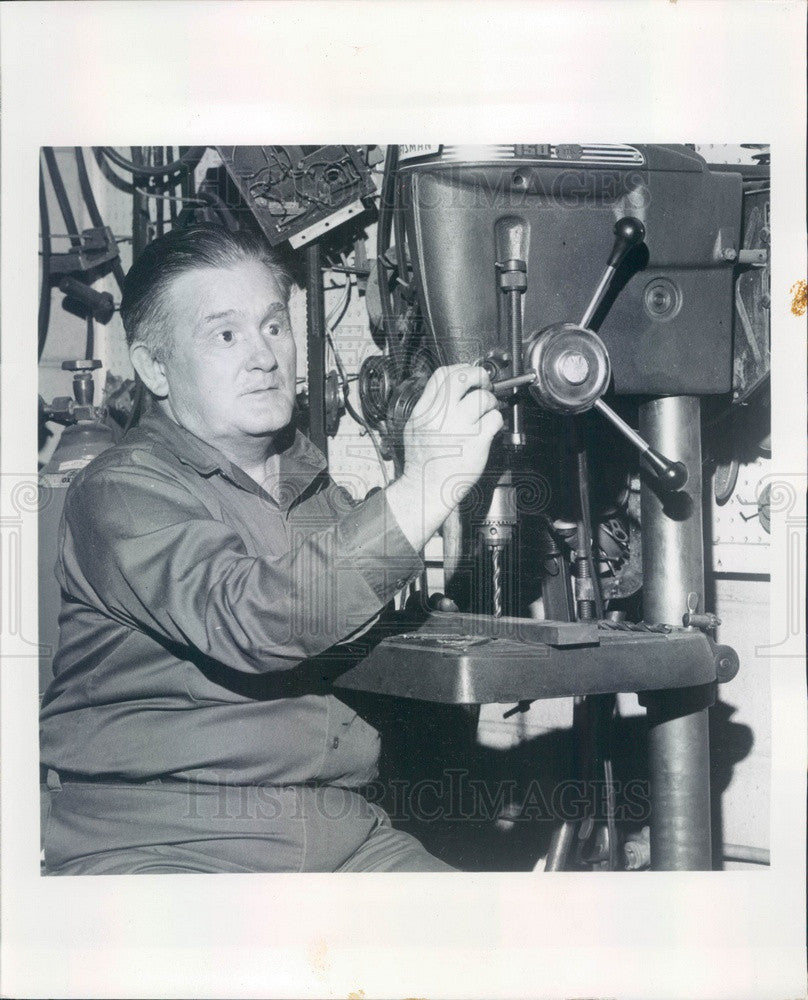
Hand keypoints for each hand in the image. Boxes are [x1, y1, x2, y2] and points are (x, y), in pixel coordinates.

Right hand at [385, 365, 502, 548]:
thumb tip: (450, 387)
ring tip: (486, 412)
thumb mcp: (414, 427)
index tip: (467, 373)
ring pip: (483, 397)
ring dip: (490, 401)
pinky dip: (496, 421)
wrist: (427, 488)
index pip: (442, 375)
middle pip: (463, 378)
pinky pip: (494, 419)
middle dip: (479, 375)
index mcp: (424, 411)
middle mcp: (441, 416)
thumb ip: (429, 406)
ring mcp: (460, 428)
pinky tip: (489, 429)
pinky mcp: (477, 441)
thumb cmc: (422, 462)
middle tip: (484, 383)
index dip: (459, 369)